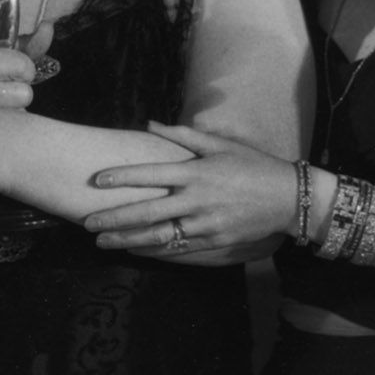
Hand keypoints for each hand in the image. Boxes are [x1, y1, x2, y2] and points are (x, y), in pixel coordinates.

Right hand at [0, 41, 36, 134]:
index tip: (7, 72)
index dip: (21, 70)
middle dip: (17, 93)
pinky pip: (4, 133)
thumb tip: (49, 28)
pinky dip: (0, 128)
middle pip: (25, 94)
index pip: (22, 64)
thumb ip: (16, 46)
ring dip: (10, 112)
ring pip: (18, 115)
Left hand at [86, 121, 299, 264]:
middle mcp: (196, 199)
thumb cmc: (253, 165)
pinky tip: (134, 250)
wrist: (286, 198)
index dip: (122, 177)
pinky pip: (177, 248)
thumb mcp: (221, 145)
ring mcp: (204, 224)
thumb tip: (151, 124)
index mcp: (196, 172)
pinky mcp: (212, 241)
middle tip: (87, 222)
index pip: (151, 174)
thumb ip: (184, 135)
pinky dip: (153, 250)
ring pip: (158, 235)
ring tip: (103, 243)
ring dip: (127, 240)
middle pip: (147, 212)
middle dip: (114, 218)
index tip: (97, 180)